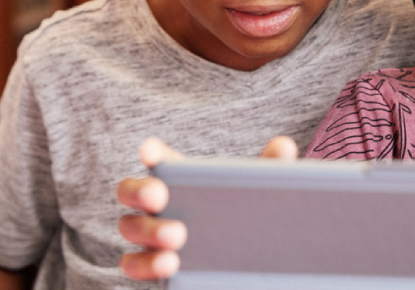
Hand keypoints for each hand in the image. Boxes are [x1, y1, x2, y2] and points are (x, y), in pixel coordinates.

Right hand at [117, 135, 298, 279]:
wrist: (245, 266)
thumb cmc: (244, 218)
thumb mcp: (256, 194)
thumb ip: (268, 170)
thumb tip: (284, 147)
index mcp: (182, 178)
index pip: (160, 157)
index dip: (152, 152)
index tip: (151, 150)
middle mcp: (159, 203)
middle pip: (132, 190)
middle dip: (141, 190)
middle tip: (161, 196)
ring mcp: (151, 234)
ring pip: (130, 227)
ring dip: (148, 231)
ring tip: (176, 238)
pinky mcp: (151, 264)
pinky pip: (133, 264)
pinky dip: (146, 264)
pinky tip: (169, 264)